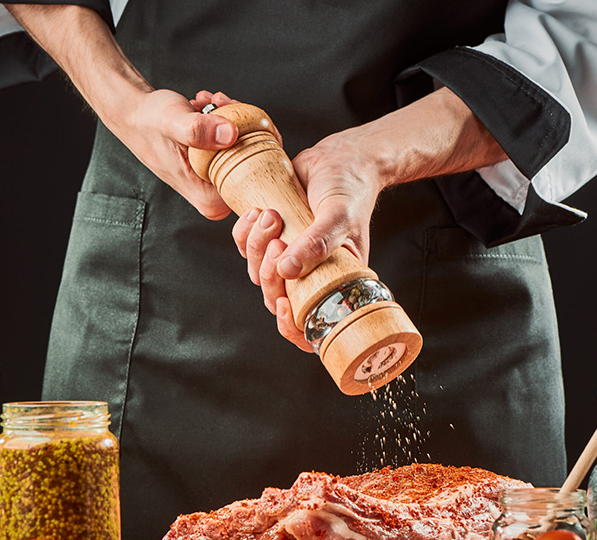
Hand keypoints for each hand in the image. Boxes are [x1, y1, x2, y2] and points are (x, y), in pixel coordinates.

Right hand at [2, 5, 240, 219]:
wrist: (135, 117)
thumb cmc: (149, 122)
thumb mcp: (174, 122)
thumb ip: (198, 130)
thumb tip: (231, 133)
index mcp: (211, 200)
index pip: (259, 178)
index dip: (259, 138)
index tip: (235, 111)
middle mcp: (217, 199)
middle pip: (257, 162)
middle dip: (243, 123)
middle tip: (217, 102)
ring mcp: (218, 186)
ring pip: (249, 150)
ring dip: (235, 118)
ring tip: (209, 102)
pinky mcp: (218, 173)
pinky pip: (239, 145)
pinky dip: (228, 122)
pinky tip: (208, 107)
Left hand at [231, 128, 382, 350]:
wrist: (341, 157)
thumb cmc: (351, 190)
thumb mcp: (340, 217)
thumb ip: (317, 244)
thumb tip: (287, 270)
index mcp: (334, 283)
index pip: (310, 325)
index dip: (291, 326)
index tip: (282, 304)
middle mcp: (310, 276)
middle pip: (275, 296)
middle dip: (268, 272)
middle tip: (279, 240)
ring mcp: (289, 257)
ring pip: (257, 271)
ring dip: (256, 246)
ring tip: (272, 216)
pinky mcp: (270, 235)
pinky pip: (245, 246)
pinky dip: (245, 232)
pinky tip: (258, 212)